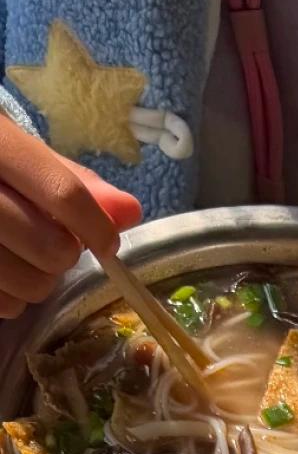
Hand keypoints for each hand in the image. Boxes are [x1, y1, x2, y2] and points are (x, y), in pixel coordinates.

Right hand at [0, 113, 141, 316]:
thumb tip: (128, 210)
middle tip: (49, 239)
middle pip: (51, 248)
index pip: (62, 193)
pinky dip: (10, 296)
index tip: (106, 242)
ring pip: (30, 285)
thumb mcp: (10, 149)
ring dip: (39, 280)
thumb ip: (66, 178)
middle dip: (63, 254)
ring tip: (21, 254)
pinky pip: (3, 304)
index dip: (96, 227)